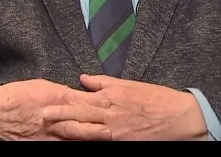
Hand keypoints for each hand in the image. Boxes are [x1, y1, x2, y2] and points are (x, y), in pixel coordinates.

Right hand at [0, 78, 111, 140]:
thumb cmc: (16, 96)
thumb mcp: (40, 87)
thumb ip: (61, 94)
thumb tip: (80, 96)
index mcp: (52, 98)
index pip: (78, 101)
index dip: (95, 103)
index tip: (110, 103)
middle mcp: (51, 117)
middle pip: (77, 122)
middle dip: (95, 126)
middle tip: (111, 128)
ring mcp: (46, 135)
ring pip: (70, 137)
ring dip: (87, 137)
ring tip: (103, 137)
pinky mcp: (40, 144)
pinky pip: (59, 145)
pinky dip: (69, 144)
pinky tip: (81, 145)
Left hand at [42, 74, 207, 140]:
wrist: (179, 116)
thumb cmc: (155, 98)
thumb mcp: (128, 85)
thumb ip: (103, 82)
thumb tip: (82, 79)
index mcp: (111, 96)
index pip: (81, 99)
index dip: (63, 102)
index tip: (47, 103)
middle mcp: (110, 112)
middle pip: (80, 115)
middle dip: (59, 116)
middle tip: (41, 117)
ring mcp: (115, 130)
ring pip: (87, 130)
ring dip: (69, 129)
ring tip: (52, 129)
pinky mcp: (122, 141)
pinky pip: (100, 141)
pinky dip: (88, 140)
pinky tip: (75, 141)